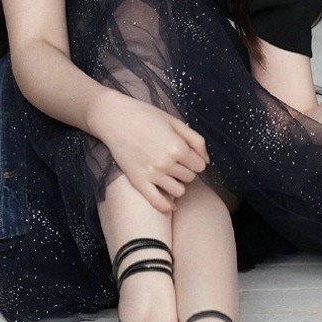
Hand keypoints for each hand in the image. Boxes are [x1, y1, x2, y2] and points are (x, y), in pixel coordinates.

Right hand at [95, 95, 209, 212]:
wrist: (115, 118)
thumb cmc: (146, 116)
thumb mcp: (175, 122)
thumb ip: (196, 140)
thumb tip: (207, 161)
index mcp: (178, 147)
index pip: (200, 166)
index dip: (195, 160)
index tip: (187, 155)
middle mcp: (167, 163)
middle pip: (190, 178)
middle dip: (186, 170)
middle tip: (175, 161)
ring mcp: (152, 175)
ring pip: (179, 191)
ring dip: (177, 183)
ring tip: (169, 173)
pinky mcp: (138, 182)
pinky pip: (158, 203)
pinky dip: (167, 205)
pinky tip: (168, 201)